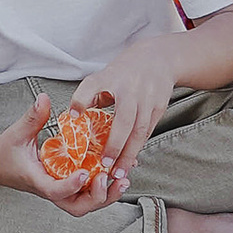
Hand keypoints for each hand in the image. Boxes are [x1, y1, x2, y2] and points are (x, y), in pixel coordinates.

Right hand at [0, 94, 126, 210]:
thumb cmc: (4, 151)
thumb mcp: (17, 132)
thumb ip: (33, 117)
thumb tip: (44, 99)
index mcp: (36, 180)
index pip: (55, 191)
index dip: (72, 185)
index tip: (86, 172)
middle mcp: (50, 189)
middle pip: (77, 207)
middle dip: (97, 197)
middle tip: (108, 178)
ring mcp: (59, 190)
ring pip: (85, 204)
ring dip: (105, 196)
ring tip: (121, 180)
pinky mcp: (65, 187)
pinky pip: (86, 194)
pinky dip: (103, 188)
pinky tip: (115, 174)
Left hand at [71, 39, 180, 178]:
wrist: (158, 59)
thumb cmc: (123, 72)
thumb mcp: (103, 76)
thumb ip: (89, 96)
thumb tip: (74, 118)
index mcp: (110, 77)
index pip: (92, 87)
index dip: (81, 100)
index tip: (73, 116)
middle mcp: (130, 89)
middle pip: (124, 120)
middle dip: (114, 145)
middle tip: (104, 166)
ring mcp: (147, 99)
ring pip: (139, 131)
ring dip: (129, 154)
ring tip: (118, 173)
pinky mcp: (159, 107)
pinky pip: (147, 132)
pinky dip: (138, 148)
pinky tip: (130, 161)